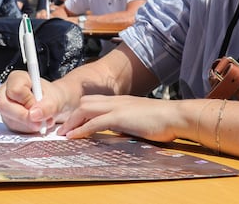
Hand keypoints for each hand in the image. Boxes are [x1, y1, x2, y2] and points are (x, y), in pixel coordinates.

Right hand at [0, 70, 63, 133]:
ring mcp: (6, 106)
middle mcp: (6, 91)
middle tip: (39, 123)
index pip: (15, 90)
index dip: (27, 101)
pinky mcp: (9, 119)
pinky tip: (37, 124)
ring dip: (28, 125)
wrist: (55, 105)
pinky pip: (13, 128)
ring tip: (42, 121)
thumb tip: (33, 115)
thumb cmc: (53, 97)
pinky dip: (28, 129)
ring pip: (9, 119)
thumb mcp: (55, 99)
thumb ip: (47, 106)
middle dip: (24, 117)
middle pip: (4, 106)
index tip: (38, 105)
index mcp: (17, 78)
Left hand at [58, 95, 183, 142]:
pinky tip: (74, 136)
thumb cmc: (162, 120)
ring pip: (85, 109)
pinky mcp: (119, 117)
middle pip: (86, 102)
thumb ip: (126, 123)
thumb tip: (116, 131)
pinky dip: (81, 129)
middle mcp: (116, 101)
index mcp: (121, 101)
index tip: (72, 123)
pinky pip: (94, 123)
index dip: (81, 112)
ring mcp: (117, 108)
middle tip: (63, 129)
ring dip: (72, 121)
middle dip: (72, 116)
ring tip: (64, 133)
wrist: (174, 116)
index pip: (95, 101)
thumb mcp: (139, 120)